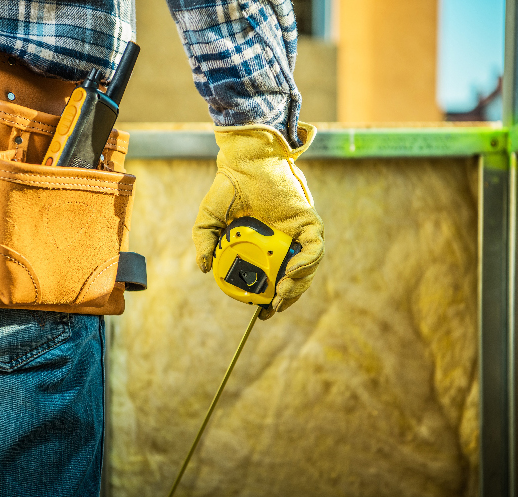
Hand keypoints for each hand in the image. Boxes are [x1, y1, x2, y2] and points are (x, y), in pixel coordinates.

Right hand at [192, 122, 323, 319]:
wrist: (244, 161)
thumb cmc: (228, 187)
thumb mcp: (209, 219)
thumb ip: (205, 243)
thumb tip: (203, 269)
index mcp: (265, 245)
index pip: (273, 278)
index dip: (270, 299)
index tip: (261, 314)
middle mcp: (285, 240)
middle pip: (294, 278)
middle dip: (287, 298)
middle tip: (272, 309)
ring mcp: (298, 231)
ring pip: (308, 267)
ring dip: (298, 286)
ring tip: (280, 296)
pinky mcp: (309, 220)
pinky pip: (314, 248)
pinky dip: (306, 263)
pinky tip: (291, 273)